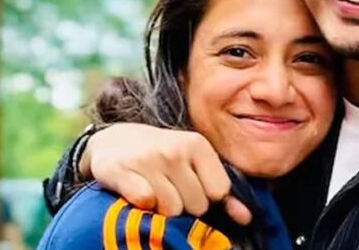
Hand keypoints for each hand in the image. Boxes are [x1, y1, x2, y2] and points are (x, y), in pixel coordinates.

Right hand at [79, 123, 252, 224]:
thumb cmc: (160, 155)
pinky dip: (141, 205)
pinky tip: (136, 191)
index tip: (191, 187)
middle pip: (196, 205)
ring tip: (153, 190)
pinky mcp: (120, 171)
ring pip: (171, 210)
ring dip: (162, 209)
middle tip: (168, 188)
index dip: (206, 197)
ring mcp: (147, 159)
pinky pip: (144, 203)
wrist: (112, 141)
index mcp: (197, 144)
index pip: (218, 192)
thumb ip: (220, 189)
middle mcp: (174, 149)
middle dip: (184, 205)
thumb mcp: (193, 163)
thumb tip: (246, 217)